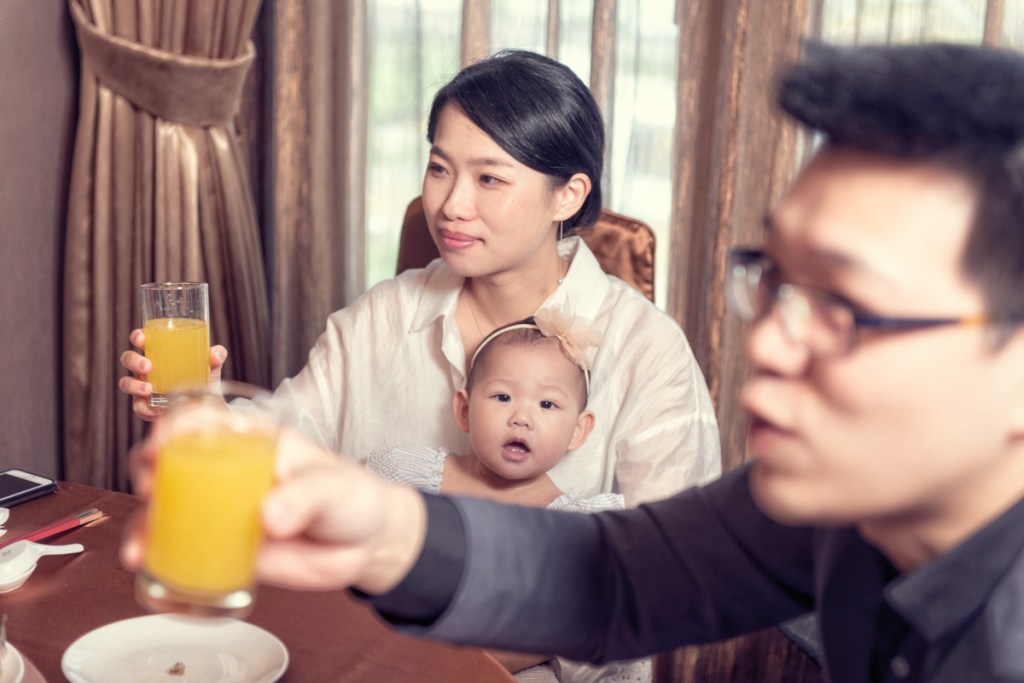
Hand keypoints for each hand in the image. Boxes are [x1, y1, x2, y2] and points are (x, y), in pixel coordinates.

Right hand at [118, 328, 227, 421]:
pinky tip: (156, 409)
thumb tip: (215, 354)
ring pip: (126, 383)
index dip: (137, 337)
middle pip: (128, 359)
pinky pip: (138, 407)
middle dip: (134, 361)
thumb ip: (216, 356)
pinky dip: (145, 408)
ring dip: (134, 385)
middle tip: (148, 367)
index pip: (141, 340)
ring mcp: (142, 387)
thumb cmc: (202, 378)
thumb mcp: (211, 366)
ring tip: (149, 389)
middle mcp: (146, 369)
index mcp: (157, 353)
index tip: (142, 339)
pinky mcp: (145, 406)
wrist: (205, 406)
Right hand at [121, 425, 425, 595]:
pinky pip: (184, 551)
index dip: (175, 424)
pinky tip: (148, 567)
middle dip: (146, 471)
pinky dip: (161, 559)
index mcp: (253, 442)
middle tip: (150, 489)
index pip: (204, 420)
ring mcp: (223, 511)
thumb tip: (269, 518)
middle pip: (172, 462)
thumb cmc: (350, 496)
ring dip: (144, 524)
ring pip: (169, 510)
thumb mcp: (332, 487)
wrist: (366, 544)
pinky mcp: (225, 548)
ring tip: (140, 546)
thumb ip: (304, 497)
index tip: (163, 442)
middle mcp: (228, 472)